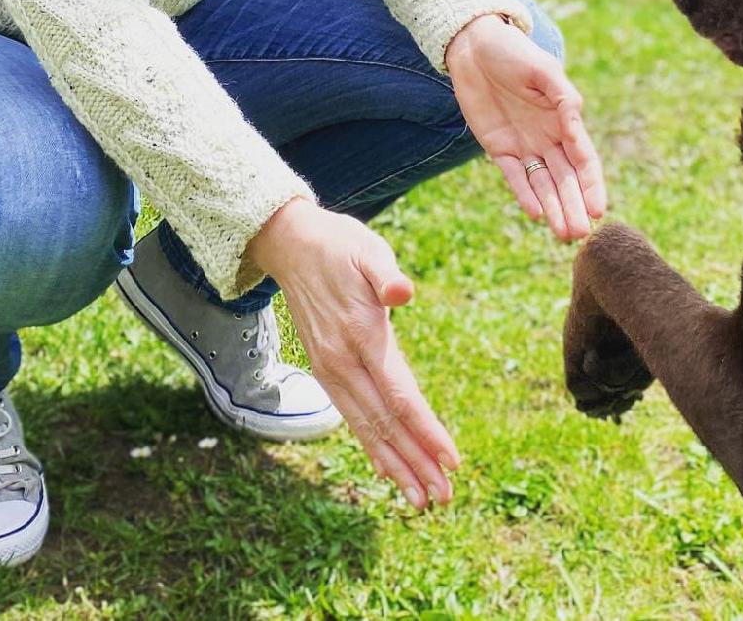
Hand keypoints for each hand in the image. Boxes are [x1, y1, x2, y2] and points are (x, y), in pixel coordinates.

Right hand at [247, 198, 458, 508]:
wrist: (290, 245)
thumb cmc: (339, 244)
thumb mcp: (368, 248)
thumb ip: (385, 272)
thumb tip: (404, 291)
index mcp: (362, 334)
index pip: (400, 394)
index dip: (426, 430)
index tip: (452, 461)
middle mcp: (343, 360)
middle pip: (385, 422)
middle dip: (416, 462)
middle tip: (444, 499)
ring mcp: (331, 368)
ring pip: (367, 427)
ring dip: (396, 464)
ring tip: (421, 498)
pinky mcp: (325, 368)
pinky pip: (351, 416)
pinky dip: (371, 445)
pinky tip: (387, 467)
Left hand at [445, 14, 605, 239]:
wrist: (473, 46)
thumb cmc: (513, 52)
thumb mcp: (543, 70)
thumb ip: (563, 96)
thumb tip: (577, 120)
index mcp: (564, 119)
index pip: (583, 160)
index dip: (592, 185)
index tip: (598, 210)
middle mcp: (548, 137)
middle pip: (565, 179)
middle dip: (573, 206)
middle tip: (580, 234)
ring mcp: (523, 144)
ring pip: (543, 184)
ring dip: (553, 208)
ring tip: (563, 235)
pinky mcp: (498, 147)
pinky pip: (514, 176)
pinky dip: (524, 194)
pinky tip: (535, 214)